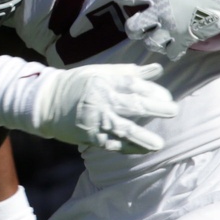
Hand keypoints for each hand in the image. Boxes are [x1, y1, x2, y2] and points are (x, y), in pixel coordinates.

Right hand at [31, 62, 176, 153]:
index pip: (134, 85)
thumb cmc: (78, 84)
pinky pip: (112, 144)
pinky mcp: (90, 136)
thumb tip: (158, 70)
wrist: (46, 102)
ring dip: (143, 137)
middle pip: (133, 105)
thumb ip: (130, 72)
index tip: (167, 97)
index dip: (153, 91)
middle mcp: (101, 100)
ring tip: (158, 144)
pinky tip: (142, 150)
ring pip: (123, 129)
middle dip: (155, 108)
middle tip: (173, 111)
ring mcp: (95, 119)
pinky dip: (128, 148)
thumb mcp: (101, 72)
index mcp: (104, 81)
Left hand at [115, 0, 219, 59]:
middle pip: (132, 27)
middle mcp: (162, 14)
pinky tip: (170, 45)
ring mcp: (174, 30)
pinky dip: (169, 51)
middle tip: (136, 20)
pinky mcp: (187, 39)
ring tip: (152, 34)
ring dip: (148, 39)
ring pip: (150, 43)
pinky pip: (172, 53)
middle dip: (130, 25)